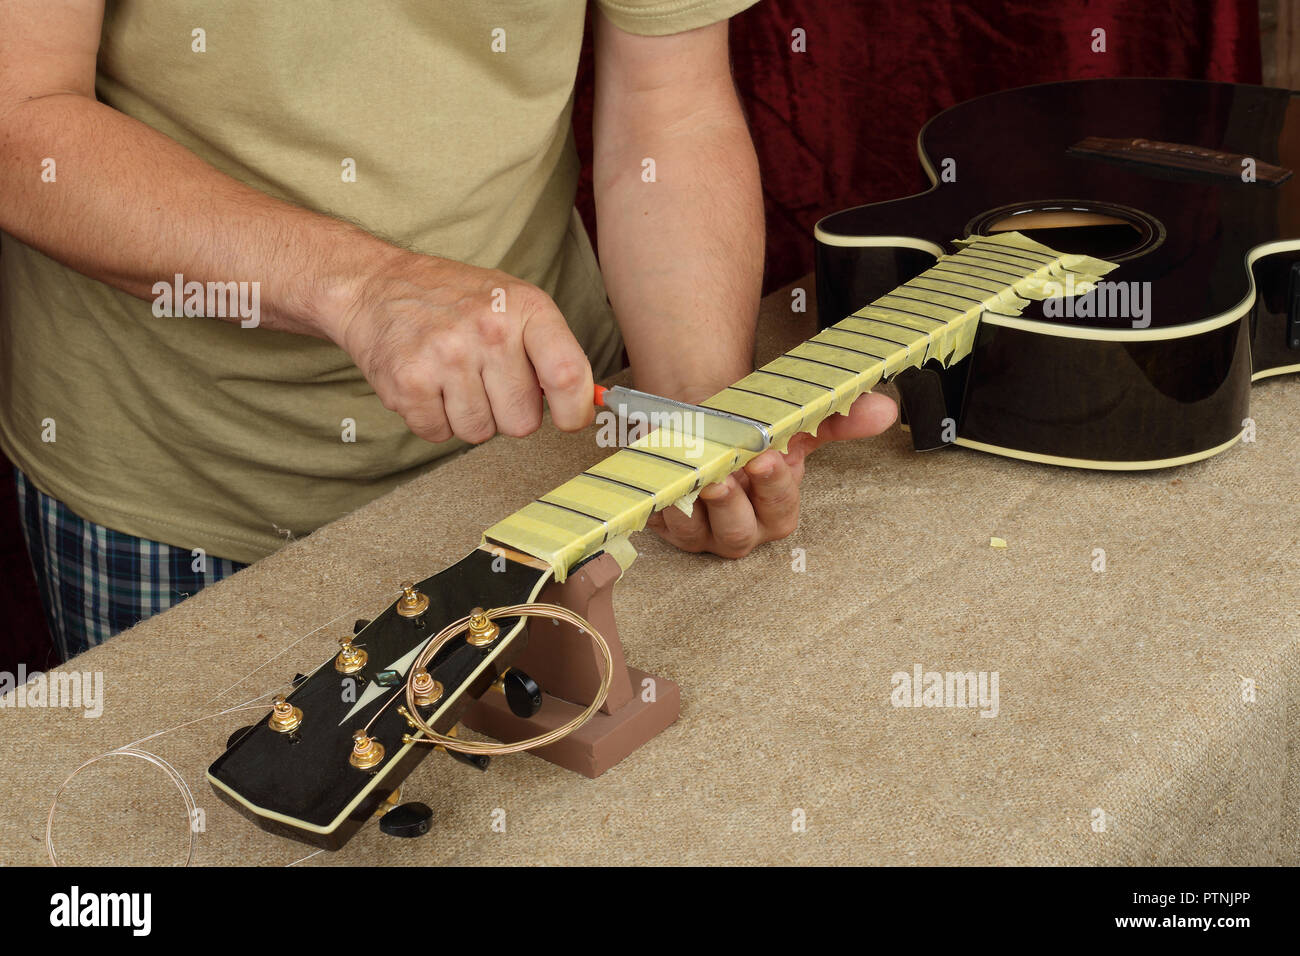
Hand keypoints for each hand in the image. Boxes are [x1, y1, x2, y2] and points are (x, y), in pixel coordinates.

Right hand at [329, 252, 593, 443]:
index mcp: (526, 308)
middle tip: (487, 380)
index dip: (575, 411)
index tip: (569, 418)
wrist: (378, 287)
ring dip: (468, 415)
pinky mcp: (408, 382)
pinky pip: (439, 434)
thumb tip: (585, 406)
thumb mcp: (515, 303)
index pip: (568, 375)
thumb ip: (553, 351)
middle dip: (508, 412)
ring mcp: (445, 356)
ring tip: (454, 378)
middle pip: (522, 421)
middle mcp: (488, 330)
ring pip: (479, 432)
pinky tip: (428, 385)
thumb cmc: (457, 300)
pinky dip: (433, 419)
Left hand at [645, 391, 897, 557]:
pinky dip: (657, 502)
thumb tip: (884, 410)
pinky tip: (659, 481)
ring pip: (694, 532)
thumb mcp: (796, 426)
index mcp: (775, 512)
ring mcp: (699, 530)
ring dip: (691, 506)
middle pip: (737, 533)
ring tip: (692, 476)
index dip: (772, 487)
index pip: (779, 510)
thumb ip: (839, 419)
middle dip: (731, 504)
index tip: (766, 458)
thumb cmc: (753, 436)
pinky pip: (657, 521)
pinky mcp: (664, 522)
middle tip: (724, 474)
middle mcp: (740, 529)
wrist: (707, 426)